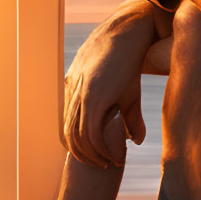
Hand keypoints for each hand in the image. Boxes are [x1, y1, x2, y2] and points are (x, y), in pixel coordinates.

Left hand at [64, 9, 151, 167]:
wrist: (128, 33)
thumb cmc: (128, 60)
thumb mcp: (126, 92)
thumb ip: (127, 118)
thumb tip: (134, 141)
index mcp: (73, 90)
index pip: (67, 126)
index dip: (78, 146)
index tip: (94, 157)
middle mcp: (72, 94)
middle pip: (69, 136)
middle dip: (84, 156)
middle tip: (102, 166)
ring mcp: (81, 95)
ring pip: (78, 137)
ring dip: (93, 155)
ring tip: (110, 163)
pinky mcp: (93, 95)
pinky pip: (91, 131)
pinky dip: (101, 147)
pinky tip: (114, 154)